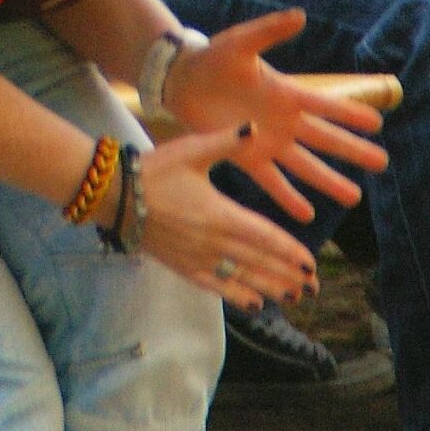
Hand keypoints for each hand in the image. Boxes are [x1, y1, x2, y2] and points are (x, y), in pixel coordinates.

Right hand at [137, 123, 323, 310]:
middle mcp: (213, 242)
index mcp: (220, 214)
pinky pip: (216, 287)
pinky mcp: (183, 267)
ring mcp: (198, 258)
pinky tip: (255, 304)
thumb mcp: (191, 150)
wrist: (115, 196)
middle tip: (313, 287)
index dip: (290, 252)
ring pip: (242, 278)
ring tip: (294, 297)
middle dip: (288, 275)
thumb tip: (255, 126)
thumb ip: (226, 142)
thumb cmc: (154, 171)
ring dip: (270, 288)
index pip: (265, 238)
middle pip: (259, 263)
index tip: (311, 264)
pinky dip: (237, 296)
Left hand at [163, 9, 390, 222]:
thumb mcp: (241, 42)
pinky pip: (271, 180)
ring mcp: (266, 141)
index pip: (325, 105)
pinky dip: (287, 197)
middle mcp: (283, 120)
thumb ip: (269, 31)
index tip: (377, 123)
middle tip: (381, 164)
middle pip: (324, 139)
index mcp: (286, 92)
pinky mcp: (244, 156)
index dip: (349, 114)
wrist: (183, 80)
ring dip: (328, 181)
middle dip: (352, 151)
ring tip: (353, 198)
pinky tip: (307, 214)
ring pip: (304, 165)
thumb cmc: (214, 58)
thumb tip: (300, 16)